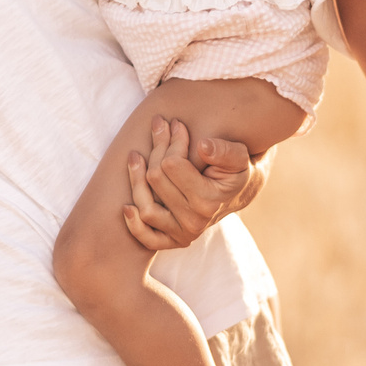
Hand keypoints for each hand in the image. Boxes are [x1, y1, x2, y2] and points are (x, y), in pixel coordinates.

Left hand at [121, 116, 261, 251]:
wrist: (237, 194)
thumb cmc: (235, 169)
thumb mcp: (238, 156)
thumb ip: (224, 150)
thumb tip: (202, 145)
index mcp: (208, 201)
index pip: (172, 165)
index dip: (173, 140)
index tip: (176, 124)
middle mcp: (194, 222)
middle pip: (156, 179)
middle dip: (156, 149)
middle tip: (159, 128)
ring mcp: (182, 234)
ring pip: (145, 206)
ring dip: (135, 179)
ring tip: (134, 156)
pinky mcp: (172, 241)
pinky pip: (146, 238)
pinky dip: (133, 224)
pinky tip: (126, 206)